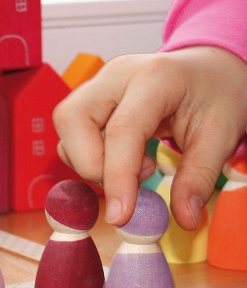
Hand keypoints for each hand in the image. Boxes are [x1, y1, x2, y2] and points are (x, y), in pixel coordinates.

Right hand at [53, 46, 246, 229]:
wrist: (207, 68)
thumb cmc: (216, 94)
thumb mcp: (221, 135)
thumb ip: (199, 177)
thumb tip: (183, 220)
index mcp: (154, 78)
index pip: (121, 129)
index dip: (117, 176)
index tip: (121, 216)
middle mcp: (116, 75)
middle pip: (73, 118)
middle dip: (89, 163)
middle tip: (128, 186)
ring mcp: (99, 82)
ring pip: (66, 123)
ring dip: (88, 159)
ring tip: (134, 168)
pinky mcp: (91, 95)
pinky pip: (71, 129)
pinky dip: (88, 153)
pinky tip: (123, 158)